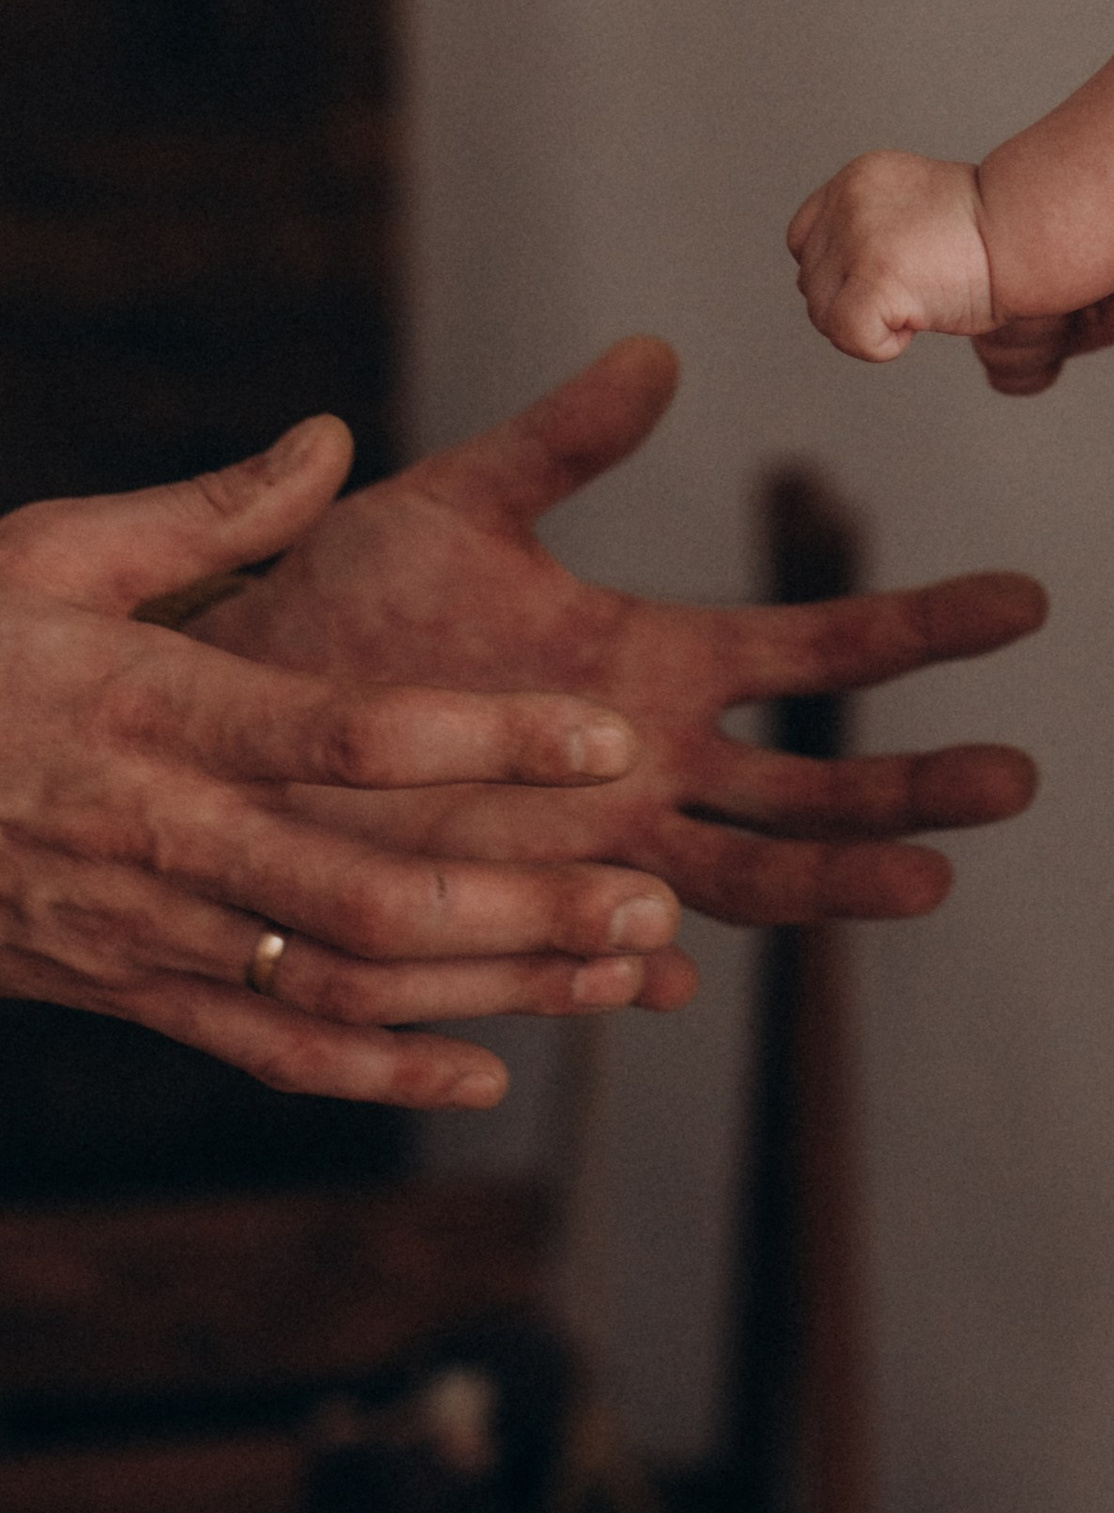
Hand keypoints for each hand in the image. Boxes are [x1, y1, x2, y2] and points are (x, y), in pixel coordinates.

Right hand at [0, 417, 659, 1110]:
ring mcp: (138, 929)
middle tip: (654, 903)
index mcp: (152, 708)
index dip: (488, 741)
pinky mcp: (121, 990)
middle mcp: (155, 834)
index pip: (347, 734)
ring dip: (487, 990)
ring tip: (619, 977)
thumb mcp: (46, 554)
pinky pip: (263, 1050)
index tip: (609, 735)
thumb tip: (332, 439)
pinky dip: (377, 1073)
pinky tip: (485, 1072)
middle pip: (365, 889)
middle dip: (523, 906)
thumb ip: (204, 510)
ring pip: (337, 983)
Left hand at [204, 331, 1044, 952]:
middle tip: (1017, 774)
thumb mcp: (455, 504)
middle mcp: (651, 763)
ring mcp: (594, 846)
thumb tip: (658, 353)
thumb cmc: (340, 604)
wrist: (232, 708)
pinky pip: (592, 950)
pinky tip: (675, 975)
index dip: (922, 627)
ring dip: (839, 880)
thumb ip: (561, 439)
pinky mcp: (516, 906)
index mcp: (656, 661)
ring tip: (933, 881)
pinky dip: (634, 963)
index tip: (1023, 601)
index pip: (818, 646)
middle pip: (818, 781)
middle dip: (918, 779)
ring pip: (747, 874)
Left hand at [788, 150, 995, 359]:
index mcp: (856, 179)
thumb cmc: (991, 235)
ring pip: (822, 313)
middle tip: (914, 292)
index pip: (803, 240)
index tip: (886, 278)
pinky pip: (847, 335)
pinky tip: (917, 323)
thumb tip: (842, 287)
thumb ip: (870, 233)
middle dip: (854, 303)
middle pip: (812, 282)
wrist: (1029, 231)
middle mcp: (847, 202)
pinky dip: (881, 345)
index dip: (838, 273)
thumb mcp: (914, 214)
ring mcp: (857, 238)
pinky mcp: (873, 276)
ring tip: (922, 300)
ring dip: (870, 324)